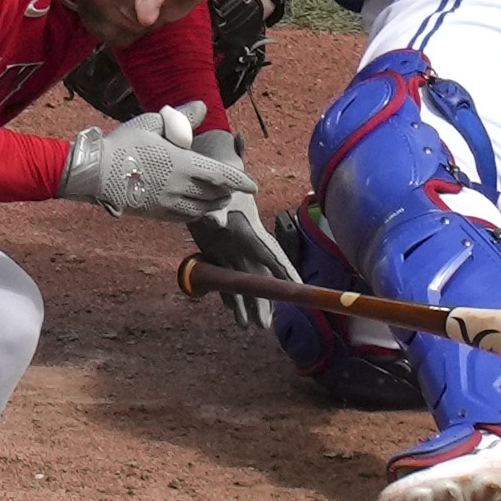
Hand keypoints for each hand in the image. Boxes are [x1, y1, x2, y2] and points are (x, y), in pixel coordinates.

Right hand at [60, 101, 256, 220]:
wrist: (94, 172)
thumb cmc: (123, 144)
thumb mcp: (152, 123)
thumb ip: (181, 118)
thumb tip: (202, 107)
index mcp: (182, 164)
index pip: (221, 176)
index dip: (240, 181)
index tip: (254, 186)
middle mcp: (179, 187)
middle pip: (214, 195)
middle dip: (226, 193)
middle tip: (232, 189)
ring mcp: (167, 203)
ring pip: (201, 209)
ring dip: (214, 204)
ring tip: (218, 200)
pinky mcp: (155, 213)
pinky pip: (184, 217)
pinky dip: (196, 213)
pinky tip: (196, 209)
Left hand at [184, 129, 301, 330]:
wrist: (203, 174)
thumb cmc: (217, 172)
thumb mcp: (221, 176)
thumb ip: (227, 185)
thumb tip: (225, 207)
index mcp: (249, 227)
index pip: (271, 252)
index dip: (283, 270)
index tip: (297, 288)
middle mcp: (244, 243)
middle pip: (258, 275)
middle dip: (265, 299)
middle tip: (269, 324)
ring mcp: (231, 251)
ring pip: (243, 283)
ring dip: (247, 305)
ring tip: (252, 328)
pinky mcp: (216, 255)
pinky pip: (224, 281)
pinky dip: (228, 298)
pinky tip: (235, 317)